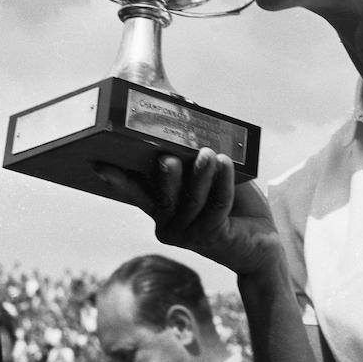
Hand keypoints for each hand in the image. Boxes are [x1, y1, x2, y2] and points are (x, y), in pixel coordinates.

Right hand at [94, 148, 282, 275]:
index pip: (137, 193)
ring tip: (208, 153)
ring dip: (201, 174)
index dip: (120, 181)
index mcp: (163, 209)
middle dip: (165, 175)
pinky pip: (217, 205)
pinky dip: (223, 182)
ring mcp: (189, 235)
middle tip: (167, 157)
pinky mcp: (213, 237)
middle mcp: (169, 225)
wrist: (261, 245)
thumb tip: (192, 116)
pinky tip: (226, 163)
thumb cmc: (235, 206)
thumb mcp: (213, 179)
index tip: (101, 164)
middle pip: (164, 195)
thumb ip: (198, 158)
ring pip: (192, 200)